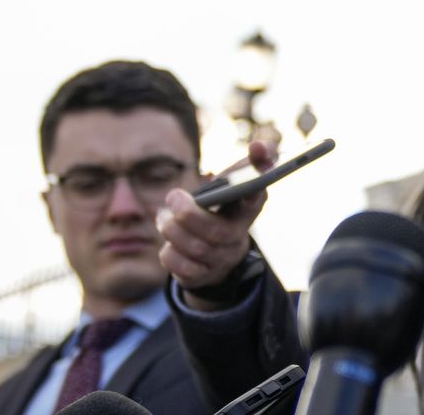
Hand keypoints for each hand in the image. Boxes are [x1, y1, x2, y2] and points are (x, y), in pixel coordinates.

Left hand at [158, 139, 275, 306]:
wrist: (220, 252)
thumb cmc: (227, 206)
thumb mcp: (239, 181)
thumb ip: (255, 159)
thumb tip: (258, 146)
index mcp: (249, 210)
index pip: (257, 201)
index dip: (253, 195)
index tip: (247, 189)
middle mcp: (237, 238)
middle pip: (217, 233)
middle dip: (190, 215)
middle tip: (173, 197)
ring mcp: (219, 260)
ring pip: (195, 249)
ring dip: (173, 230)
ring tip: (165, 216)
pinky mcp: (200, 276)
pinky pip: (179, 267)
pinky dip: (169, 251)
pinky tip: (169, 241)